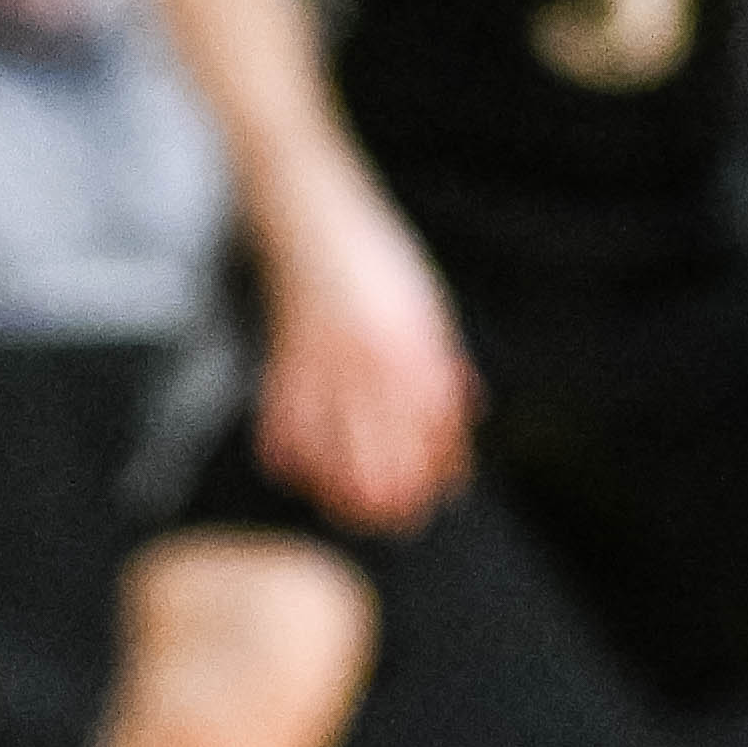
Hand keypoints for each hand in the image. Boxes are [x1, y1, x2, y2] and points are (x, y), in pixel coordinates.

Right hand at [254, 208, 475, 535]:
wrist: (320, 226)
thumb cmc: (383, 270)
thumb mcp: (428, 311)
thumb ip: (441, 366)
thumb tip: (463, 416)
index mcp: (412, 346)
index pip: (432, 427)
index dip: (439, 467)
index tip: (444, 493)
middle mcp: (368, 363)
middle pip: (379, 452)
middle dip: (392, 497)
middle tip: (399, 520)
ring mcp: (321, 366)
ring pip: (329, 453)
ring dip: (343, 490)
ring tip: (356, 510)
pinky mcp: (285, 367)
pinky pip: (287, 430)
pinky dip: (296, 459)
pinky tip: (306, 474)